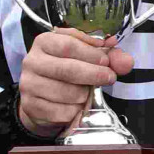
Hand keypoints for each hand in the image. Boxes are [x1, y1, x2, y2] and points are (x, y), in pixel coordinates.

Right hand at [18, 31, 134, 135]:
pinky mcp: (30, 106)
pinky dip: (74, 111)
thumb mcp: (87, 58)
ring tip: (85, 93)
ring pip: (65, 92)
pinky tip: (74, 106)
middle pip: (67, 69)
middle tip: (109, 78)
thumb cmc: (67, 72)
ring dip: (83, 95)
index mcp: (44, 42)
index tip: (106, 61)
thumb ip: (108, 57)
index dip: (91, 54)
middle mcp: (32, 61)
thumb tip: (125, 61)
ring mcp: (29, 84)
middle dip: (93, 74)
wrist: (42, 98)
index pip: (68, 44)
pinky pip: (60, 111)